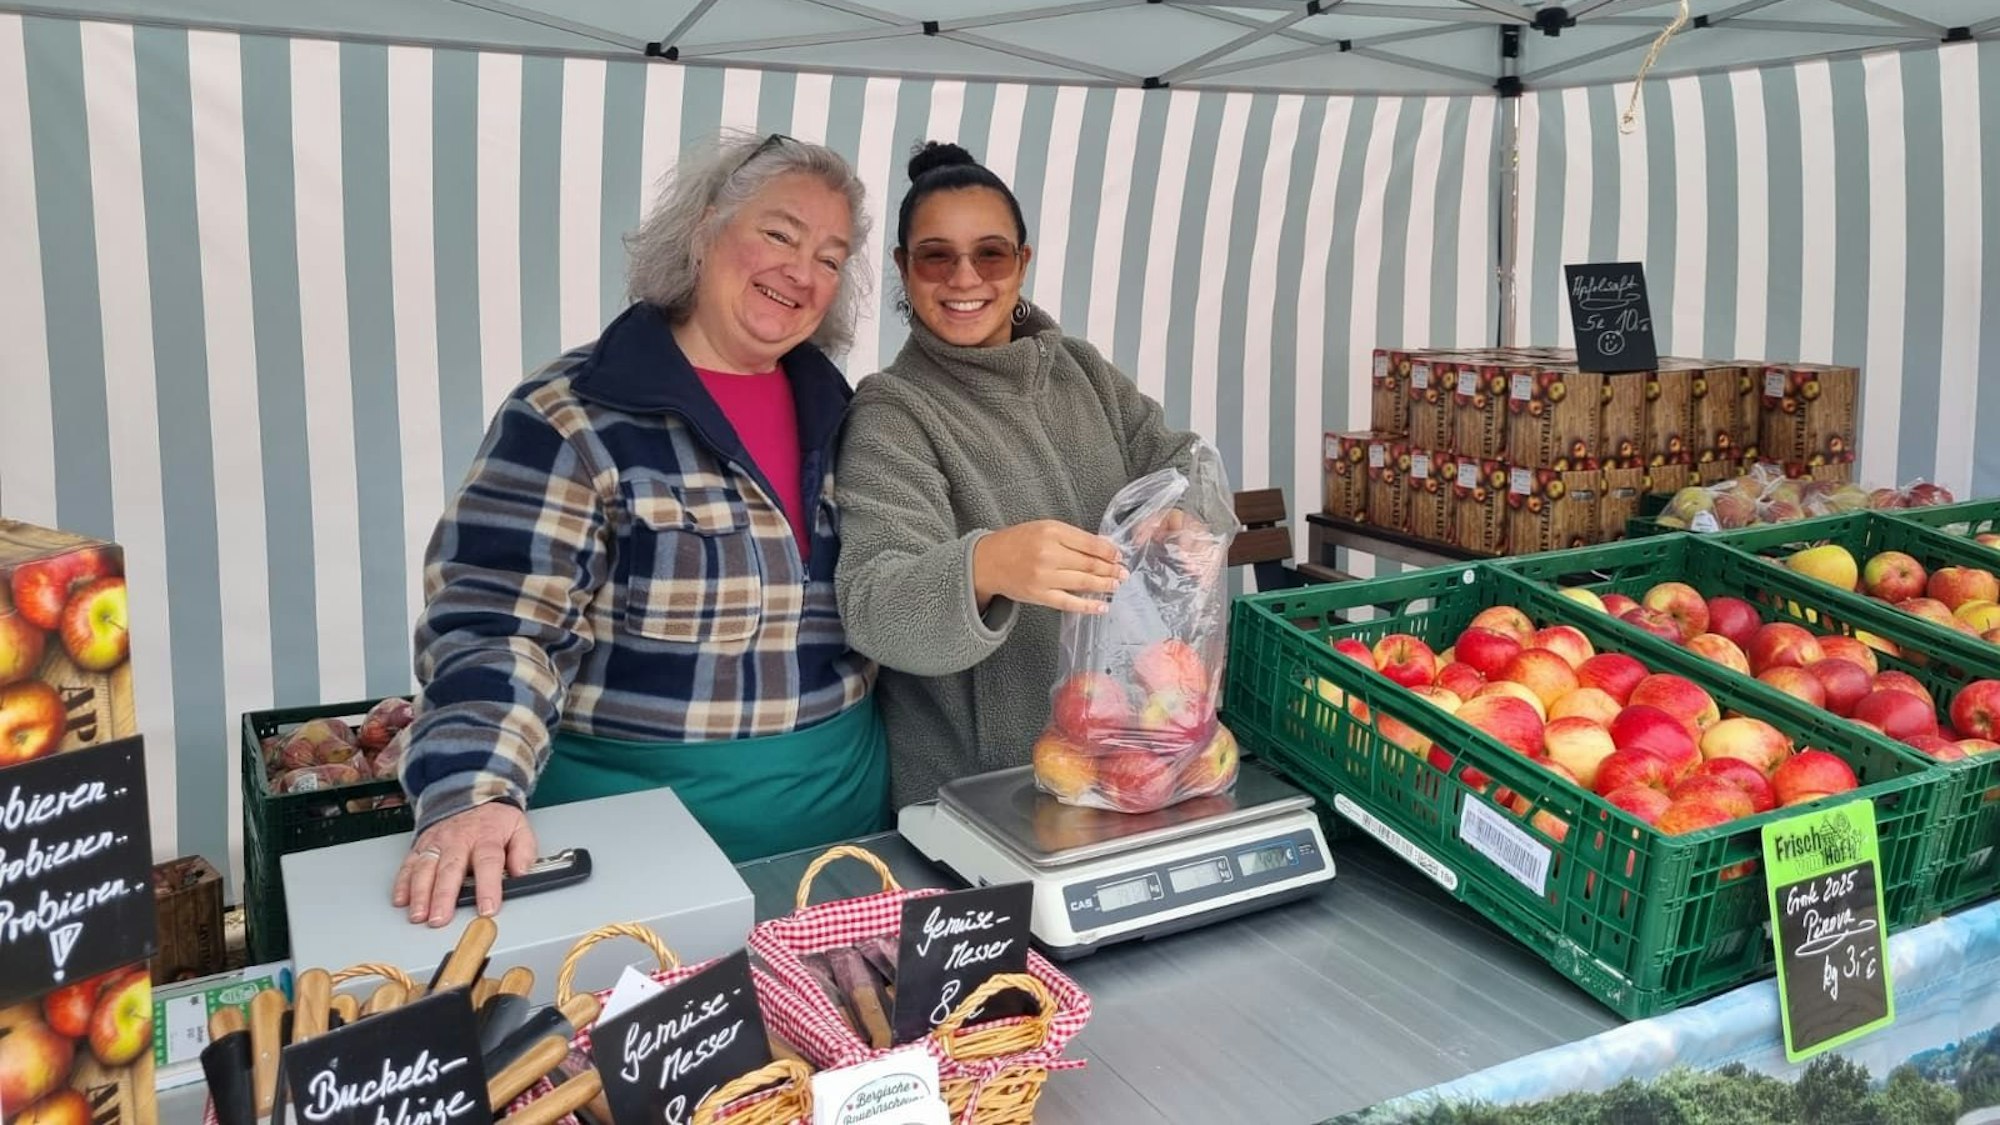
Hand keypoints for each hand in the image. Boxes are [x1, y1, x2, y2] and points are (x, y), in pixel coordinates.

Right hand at [391, 802, 537, 926]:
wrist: (470, 794)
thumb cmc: (494, 820)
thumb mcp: (519, 828)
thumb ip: (524, 851)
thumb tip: (522, 872)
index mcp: (486, 837)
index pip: (488, 862)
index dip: (488, 887)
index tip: (487, 908)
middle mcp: (458, 840)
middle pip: (450, 869)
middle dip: (443, 896)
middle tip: (440, 918)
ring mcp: (437, 843)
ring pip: (425, 868)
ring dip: (420, 893)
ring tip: (419, 915)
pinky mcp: (421, 846)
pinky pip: (409, 865)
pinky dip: (402, 883)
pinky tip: (401, 900)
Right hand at [973, 520, 1127, 613]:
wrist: (988, 561)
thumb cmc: (1018, 542)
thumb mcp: (1044, 528)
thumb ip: (1072, 537)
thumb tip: (1103, 549)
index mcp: (1052, 532)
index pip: (1089, 543)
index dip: (1109, 551)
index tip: (1119, 556)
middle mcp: (1049, 554)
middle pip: (1089, 563)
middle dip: (1111, 569)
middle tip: (1124, 573)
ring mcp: (1044, 576)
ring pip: (1083, 582)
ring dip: (1104, 585)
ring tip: (1116, 585)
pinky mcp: (1040, 595)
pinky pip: (1069, 602)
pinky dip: (1088, 606)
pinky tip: (1102, 607)